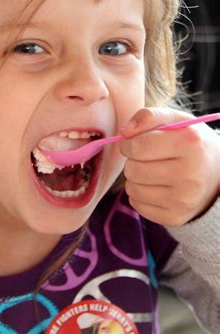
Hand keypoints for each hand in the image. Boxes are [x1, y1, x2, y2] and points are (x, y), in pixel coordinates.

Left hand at [119, 107, 219, 226]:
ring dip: (135, 178)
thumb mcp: (174, 120)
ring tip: (152, 171)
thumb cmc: (188, 142)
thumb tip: (124, 131)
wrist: (217, 174)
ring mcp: (184, 199)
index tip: (135, 143)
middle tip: (146, 158)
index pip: (137, 146)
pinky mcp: (175, 217)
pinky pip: (137, 205)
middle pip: (132, 169)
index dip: (128, 143)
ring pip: (132, 188)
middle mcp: (190, 174)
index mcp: (189, 143)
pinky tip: (155, 186)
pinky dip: (139, 194)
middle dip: (133, 161)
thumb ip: (147, 116)